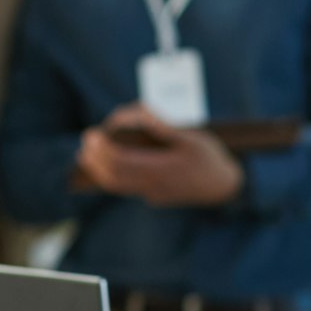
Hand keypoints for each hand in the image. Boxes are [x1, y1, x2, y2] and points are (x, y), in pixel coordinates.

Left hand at [75, 104, 242, 206]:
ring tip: (87, 153)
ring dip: (98, 169)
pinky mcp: (154, 196)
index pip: (122, 162)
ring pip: (117, 185)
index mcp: (162, 171)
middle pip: (114, 176)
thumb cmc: (211, 158)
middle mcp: (154, 186)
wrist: (224, 187)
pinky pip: (126, 188)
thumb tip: (141, 115)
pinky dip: (110, 176)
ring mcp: (152, 193)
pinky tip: (103, 164)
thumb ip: (164, 127)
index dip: (103, 149)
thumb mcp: (192, 138)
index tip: (93, 134)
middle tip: (86, 141)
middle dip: (96, 159)